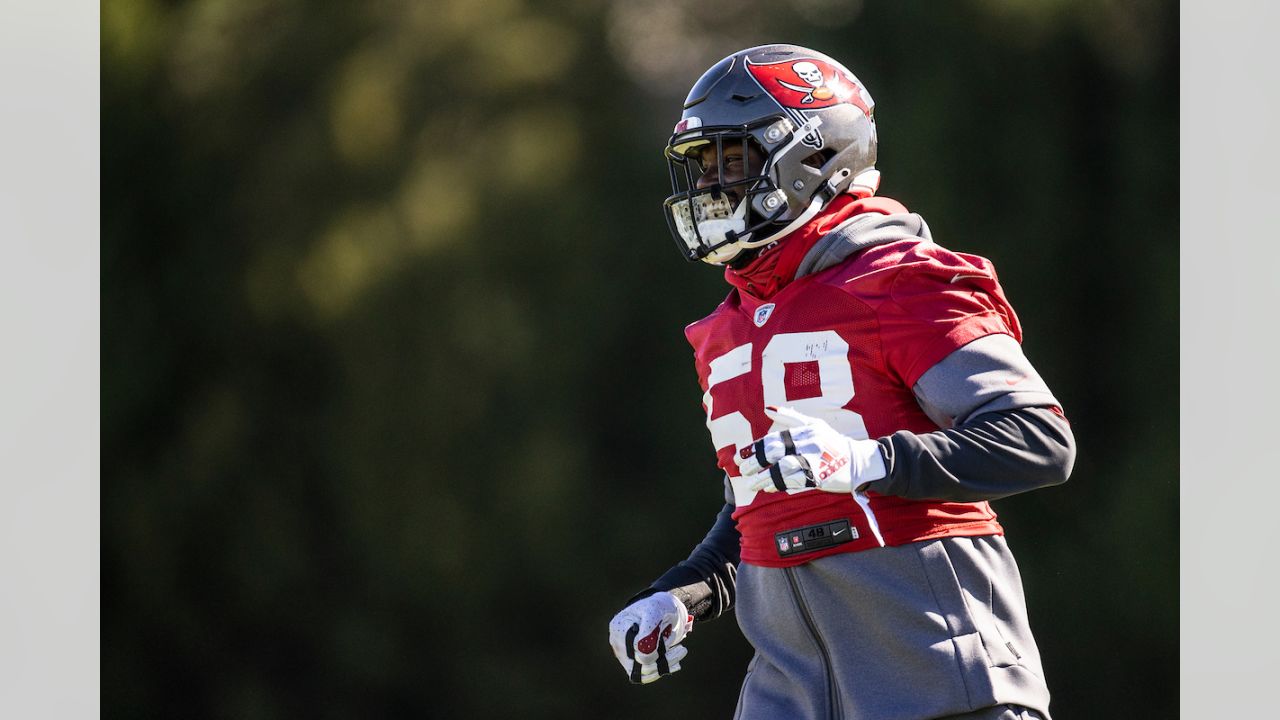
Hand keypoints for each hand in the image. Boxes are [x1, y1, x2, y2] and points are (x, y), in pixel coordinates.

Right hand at [608, 592, 692, 683]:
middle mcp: (618, 643)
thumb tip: (642, 655)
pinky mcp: (634, 664)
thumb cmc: (657, 607)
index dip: (655, 646)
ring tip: (680, 650)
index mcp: (619, 628)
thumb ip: (648, 631)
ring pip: (644, 672)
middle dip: (663, 655)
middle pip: (639, 662)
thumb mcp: (655, 611)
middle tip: (679, 645)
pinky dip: (662, 670)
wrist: (663, 610)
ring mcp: (625, 655)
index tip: (672, 635)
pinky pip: (646, 675)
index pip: (635, 648)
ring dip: (665, 663)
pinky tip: (675, 664)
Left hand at [736, 405, 885, 494]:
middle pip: (775, 451)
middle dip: (755, 462)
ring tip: (752, 483)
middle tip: (743, 470)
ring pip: (782, 468)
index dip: (755, 448)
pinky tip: (769, 488)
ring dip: (764, 477)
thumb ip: (790, 418)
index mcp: (805, 431)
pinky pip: (795, 481)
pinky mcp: (820, 476)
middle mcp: (808, 443)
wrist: (859, 462)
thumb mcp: (814, 425)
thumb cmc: (833, 443)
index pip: (774, 438)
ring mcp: (814, 460)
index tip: (740, 457)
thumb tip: (767, 409)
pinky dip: (780, 485)